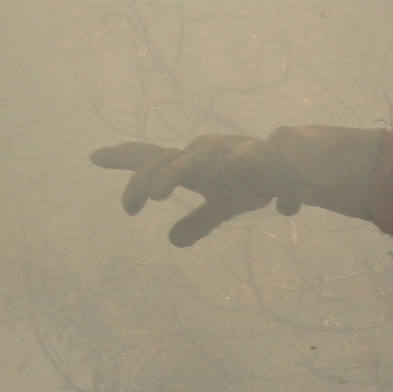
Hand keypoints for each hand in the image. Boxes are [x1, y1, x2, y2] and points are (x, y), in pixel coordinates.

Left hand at [93, 135, 300, 245]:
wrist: (298, 161)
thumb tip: (172, 240)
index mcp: (194, 163)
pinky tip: (262, 200)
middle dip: (145, 179)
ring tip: (157, 194)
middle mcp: (207, 152)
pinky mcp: (261, 157)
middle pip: (167, 160)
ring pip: (195, 158)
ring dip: (173, 173)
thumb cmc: (252, 178)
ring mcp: (232, 151)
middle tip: (129, 206)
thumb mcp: (222, 205)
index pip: (153, 157)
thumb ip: (197, 221)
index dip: (125, 156)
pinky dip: (252, 176)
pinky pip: (250, 165)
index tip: (94, 156)